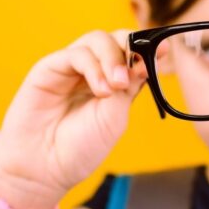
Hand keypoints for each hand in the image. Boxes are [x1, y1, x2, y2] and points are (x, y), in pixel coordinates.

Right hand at [0, 29, 148, 208]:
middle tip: (136, 70)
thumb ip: (129, 86)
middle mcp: (92, 71)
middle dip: (130, 47)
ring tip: (116, 86)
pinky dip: (93, 67)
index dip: (148, 47)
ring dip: (113, 58)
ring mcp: (70, 68)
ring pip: (96, 40)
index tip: (165, 49)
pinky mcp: (48, 68)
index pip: (132, 53)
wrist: (44, 170)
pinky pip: (76, 54)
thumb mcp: (115, 117)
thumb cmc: (79, 148)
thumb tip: (146, 59)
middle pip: (115, 39)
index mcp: (113, 82)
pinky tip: (101, 90)